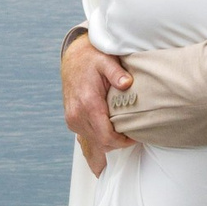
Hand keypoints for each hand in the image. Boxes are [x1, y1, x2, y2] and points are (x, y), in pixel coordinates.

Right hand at [61, 32, 134, 172]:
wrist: (73, 58)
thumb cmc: (92, 58)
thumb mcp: (106, 60)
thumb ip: (116, 73)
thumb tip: (127, 83)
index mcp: (88, 104)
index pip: (106, 137)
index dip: (122, 142)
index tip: (134, 137)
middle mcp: (77, 115)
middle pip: (101, 144)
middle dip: (118, 145)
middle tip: (132, 138)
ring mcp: (72, 119)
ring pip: (92, 144)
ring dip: (107, 146)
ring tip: (121, 145)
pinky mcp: (71, 120)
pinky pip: (85, 139)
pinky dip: (96, 143)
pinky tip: (105, 147)